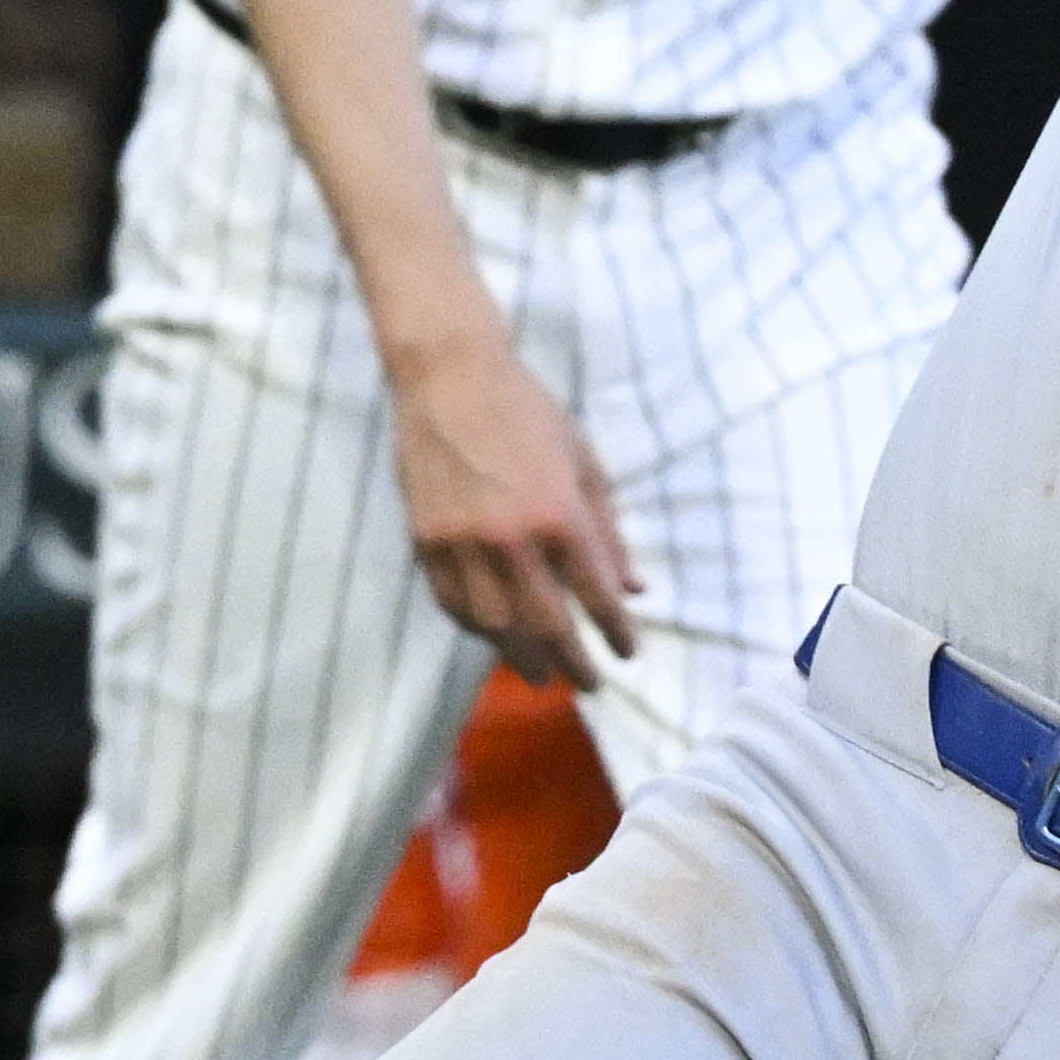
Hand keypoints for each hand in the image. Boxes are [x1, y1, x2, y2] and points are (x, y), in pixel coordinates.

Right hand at [387, 328, 633, 687]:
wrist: (450, 375)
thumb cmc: (528, 411)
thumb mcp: (584, 462)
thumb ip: (609, 531)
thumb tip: (633, 589)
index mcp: (560, 514)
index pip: (596, 595)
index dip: (616, 632)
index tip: (628, 652)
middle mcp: (512, 539)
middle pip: (548, 625)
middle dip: (574, 663)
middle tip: (589, 684)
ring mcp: (463, 544)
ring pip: (495, 626)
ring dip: (522, 658)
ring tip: (541, 675)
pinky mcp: (426, 542)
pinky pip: (453, 604)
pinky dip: (476, 629)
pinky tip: (493, 637)